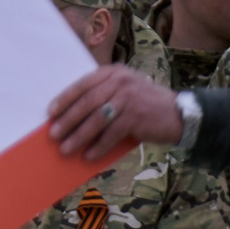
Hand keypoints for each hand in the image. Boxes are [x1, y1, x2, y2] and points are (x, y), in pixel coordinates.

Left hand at [49, 66, 178, 161]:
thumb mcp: (123, 90)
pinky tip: (88, 156)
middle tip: (53, 134)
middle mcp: (120, 82)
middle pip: (87, 102)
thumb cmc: (143, 104)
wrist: (178, 114)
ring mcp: (129, 98)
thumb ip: (101, 94)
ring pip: (96, 119)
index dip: (65, 99)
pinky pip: (111, 134)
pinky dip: (98, 146)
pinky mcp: (137, 116)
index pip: (83, 84)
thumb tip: (67, 116)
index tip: (50, 113)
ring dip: (78, 137)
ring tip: (65, 149)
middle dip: (67, 120)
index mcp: (113, 73)